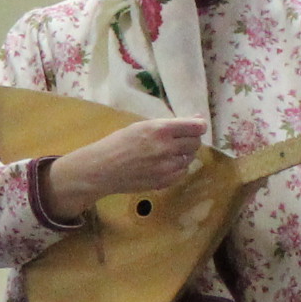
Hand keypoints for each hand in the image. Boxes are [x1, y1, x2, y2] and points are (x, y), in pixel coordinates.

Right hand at [45, 117, 206, 218]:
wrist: (102, 169)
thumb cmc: (118, 143)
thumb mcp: (142, 126)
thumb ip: (169, 124)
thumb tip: (197, 120)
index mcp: (160, 129)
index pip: (196, 127)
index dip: (198, 126)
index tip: (195, 127)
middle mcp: (167, 147)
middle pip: (195, 142)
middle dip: (190, 140)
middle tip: (178, 140)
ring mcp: (167, 167)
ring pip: (190, 158)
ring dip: (183, 154)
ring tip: (167, 153)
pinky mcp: (165, 181)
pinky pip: (182, 172)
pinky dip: (177, 167)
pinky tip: (163, 165)